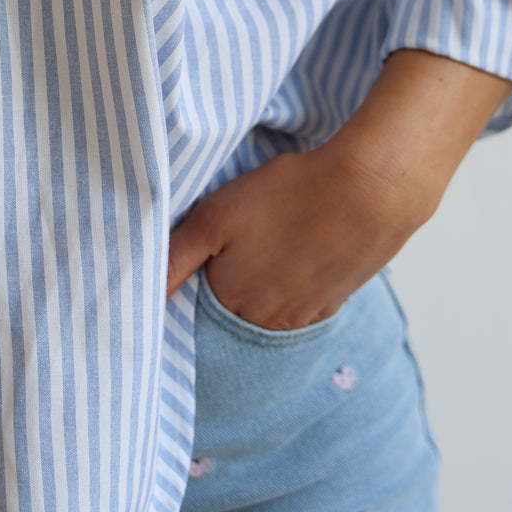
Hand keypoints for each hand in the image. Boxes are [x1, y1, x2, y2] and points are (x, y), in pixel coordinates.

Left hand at [165, 142, 434, 330]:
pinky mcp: (337, 299)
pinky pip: (306, 299)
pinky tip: (302, 249)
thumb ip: (174, 258)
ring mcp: (306, 314)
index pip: (198, 302)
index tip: (207, 248)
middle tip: (243, 239)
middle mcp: (267, 320)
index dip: (199, 273)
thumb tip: (142, 293)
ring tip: (274, 240)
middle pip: (235, 308)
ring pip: (272, 303)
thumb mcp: (214, 217)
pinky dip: (299, 279)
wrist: (369, 191)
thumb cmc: (288, 196)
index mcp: (231, 302)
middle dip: (232, 280)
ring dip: (267, 280)